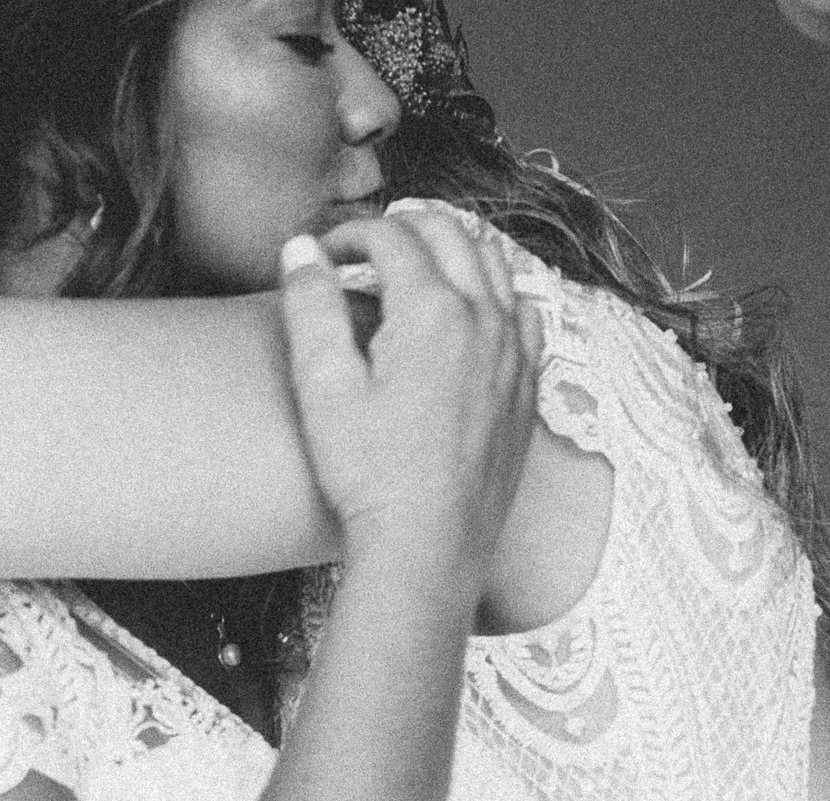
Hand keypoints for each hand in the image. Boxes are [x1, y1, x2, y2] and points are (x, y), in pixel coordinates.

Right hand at [275, 208, 543, 595]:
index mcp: (432, 311)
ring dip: (452, 250)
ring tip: (415, 267)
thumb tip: (301, 250)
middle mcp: (484, 320)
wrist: (427, 546)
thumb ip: (311, 307)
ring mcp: (514, 353)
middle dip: (403, 226)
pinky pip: (524, 313)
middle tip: (365, 248)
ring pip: (494, 265)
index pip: (392, 238)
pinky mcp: (527, 387)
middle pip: (450, 235)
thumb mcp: (324, 388)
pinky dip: (495, 293)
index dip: (349, 236)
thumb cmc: (371, 476)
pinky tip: (472, 312)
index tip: (323, 257)